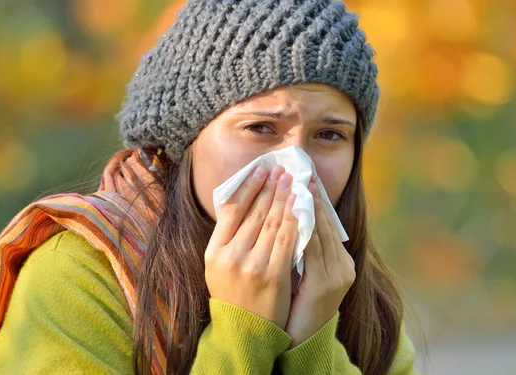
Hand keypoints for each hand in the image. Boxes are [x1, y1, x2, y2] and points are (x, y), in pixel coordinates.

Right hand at [204, 165, 298, 328]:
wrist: (245, 330)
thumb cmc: (233, 293)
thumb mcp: (218, 266)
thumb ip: (228, 237)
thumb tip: (242, 202)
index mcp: (214, 251)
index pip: (232, 209)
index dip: (249, 186)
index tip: (261, 170)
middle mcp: (230, 256)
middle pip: (254, 212)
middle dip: (270, 187)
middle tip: (282, 169)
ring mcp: (252, 265)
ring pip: (272, 222)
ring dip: (285, 198)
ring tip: (294, 181)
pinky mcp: (273, 275)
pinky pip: (287, 240)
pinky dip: (295, 220)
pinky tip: (302, 206)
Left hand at [284, 179, 355, 347]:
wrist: (303, 341)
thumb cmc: (298, 307)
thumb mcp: (305, 275)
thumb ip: (303, 251)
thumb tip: (289, 221)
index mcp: (341, 263)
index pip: (326, 224)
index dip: (315, 201)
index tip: (304, 179)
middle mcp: (343, 266)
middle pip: (326, 224)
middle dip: (312, 197)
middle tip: (300, 172)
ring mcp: (338, 275)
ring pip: (320, 232)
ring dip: (308, 206)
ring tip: (297, 184)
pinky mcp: (326, 283)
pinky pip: (313, 248)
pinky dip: (304, 227)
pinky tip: (295, 212)